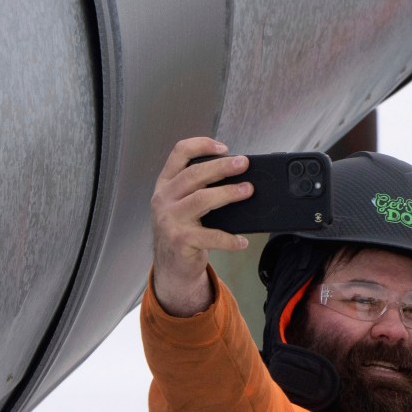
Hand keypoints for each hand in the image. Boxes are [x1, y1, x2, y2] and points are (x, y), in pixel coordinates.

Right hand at [150, 136, 251, 316]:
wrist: (170, 265)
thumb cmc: (181, 230)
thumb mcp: (181, 204)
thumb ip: (197, 187)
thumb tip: (234, 174)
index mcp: (166, 184)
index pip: (179, 153)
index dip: (201, 145)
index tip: (223, 147)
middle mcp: (164, 199)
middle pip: (193, 174)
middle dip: (221, 166)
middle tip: (243, 164)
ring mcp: (170, 220)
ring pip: (202, 199)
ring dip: (228, 193)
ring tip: (247, 190)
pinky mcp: (180, 241)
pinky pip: (210, 236)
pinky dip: (229, 238)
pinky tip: (242, 240)